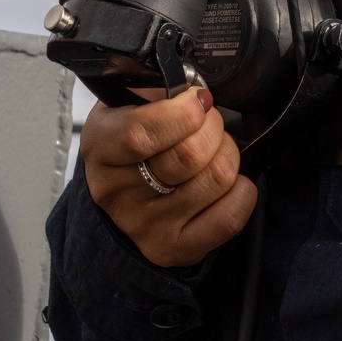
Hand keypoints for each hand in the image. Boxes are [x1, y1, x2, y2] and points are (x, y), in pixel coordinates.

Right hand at [79, 87, 257, 267]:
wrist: (121, 197)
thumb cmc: (133, 144)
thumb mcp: (129, 105)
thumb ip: (158, 92)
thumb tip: (196, 92)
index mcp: (99, 147)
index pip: (140, 134)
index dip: (183, 112)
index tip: (197, 100)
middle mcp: (115, 192)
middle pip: (190, 154)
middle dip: (213, 126)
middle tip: (208, 122)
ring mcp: (144, 225)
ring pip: (217, 178)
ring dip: (228, 154)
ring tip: (213, 150)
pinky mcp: (172, 248)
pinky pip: (230, 216)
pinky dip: (241, 191)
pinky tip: (225, 182)